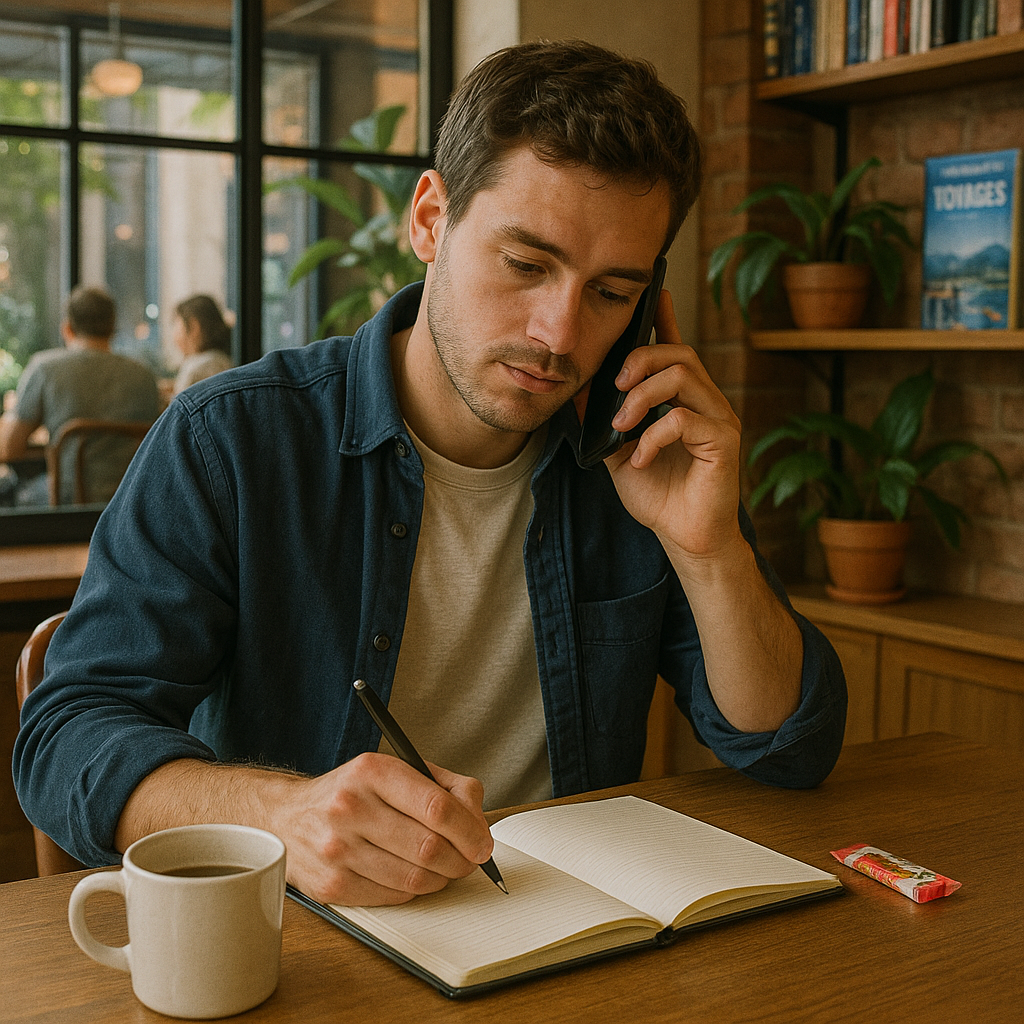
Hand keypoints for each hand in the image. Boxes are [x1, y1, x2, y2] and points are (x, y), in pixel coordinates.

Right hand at [275, 753, 493, 905]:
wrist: (286, 817)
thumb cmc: (352, 793)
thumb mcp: (394, 769)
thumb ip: (445, 785)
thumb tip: (478, 818)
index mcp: (372, 771)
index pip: (437, 806)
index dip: (470, 830)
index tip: (482, 842)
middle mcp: (350, 807)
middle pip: (430, 847)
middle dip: (462, 859)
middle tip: (469, 859)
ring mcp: (338, 849)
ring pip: (415, 878)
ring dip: (441, 877)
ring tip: (442, 867)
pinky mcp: (331, 885)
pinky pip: (394, 896)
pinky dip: (414, 890)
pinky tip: (410, 874)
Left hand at [603, 290, 743, 562]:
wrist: (685, 538)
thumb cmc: (658, 496)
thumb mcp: (618, 454)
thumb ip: (603, 423)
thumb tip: (577, 391)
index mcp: (683, 400)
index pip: (676, 350)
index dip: (667, 319)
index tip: (655, 291)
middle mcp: (706, 402)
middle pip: (680, 354)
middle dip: (641, 360)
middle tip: (614, 388)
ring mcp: (719, 420)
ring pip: (685, 377)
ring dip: (643, 396)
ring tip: (622, 425)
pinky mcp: (724, 443)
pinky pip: (685, 420)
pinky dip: (653, 436)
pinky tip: (640, 459)